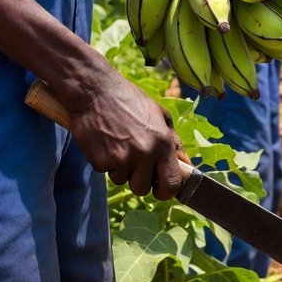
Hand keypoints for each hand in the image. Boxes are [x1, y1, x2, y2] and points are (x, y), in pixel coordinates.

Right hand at [61, 58, 187, 198]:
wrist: (95, 91)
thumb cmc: (129, 100)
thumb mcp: (160, 115)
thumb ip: (174, 142)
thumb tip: (187, 165)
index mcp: (163, 143)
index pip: (172, 183)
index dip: (166, 190)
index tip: (160, 188)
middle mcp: (145, 153)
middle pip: (143, 188)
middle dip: (138, 179)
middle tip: (132, 161)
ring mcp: (122, 159)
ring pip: (122, 181)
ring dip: (120, 168)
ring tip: (117, 143)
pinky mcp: (101, 161)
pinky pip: (105, 172)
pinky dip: (104, 161)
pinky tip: (104, 141)